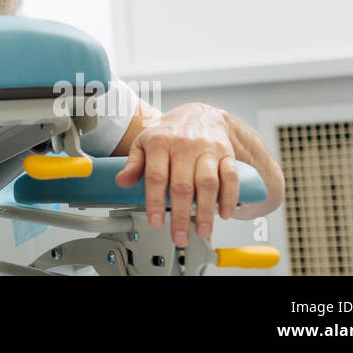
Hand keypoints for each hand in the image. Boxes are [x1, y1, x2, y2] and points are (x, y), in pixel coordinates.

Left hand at [113, 102, 237, 246]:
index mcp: (160, 142)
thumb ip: (133, 164)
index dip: (155, 202)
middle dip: (181, 215)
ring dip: (206, 210)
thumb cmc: (169, 134)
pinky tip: (223, 213)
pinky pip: (231, 177)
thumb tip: (121, 181)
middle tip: (179, 236)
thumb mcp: (144, 144)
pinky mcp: (226, 154)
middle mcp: (184, 145)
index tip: (156, 222)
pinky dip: (229, 197)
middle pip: (182, 185)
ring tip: (202, 231)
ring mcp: (207, 149)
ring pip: (208, 183)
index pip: (156, 176)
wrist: (199, 115)